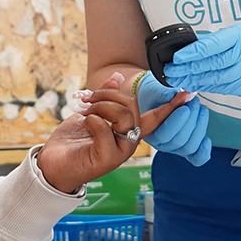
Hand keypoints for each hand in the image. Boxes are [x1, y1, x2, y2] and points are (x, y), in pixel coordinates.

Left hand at [37, 73, 178, 192]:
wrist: (52, 164)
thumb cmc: (72, 141)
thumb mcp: (90, 112)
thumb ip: (106, 97)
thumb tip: (117, 76)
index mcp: (128, 131)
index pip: (156, 117)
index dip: (171, 106)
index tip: (188, 93)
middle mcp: (129, 141)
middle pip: (133, 106)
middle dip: (108, 94)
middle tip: (87, 98)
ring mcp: (121, 151)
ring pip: (122, 115)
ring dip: (99, 106)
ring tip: (84, 112)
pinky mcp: (108, 158)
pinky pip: (105, 128)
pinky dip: (91, 120)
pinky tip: (84, 124)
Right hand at [136, 72, 210, 165]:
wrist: (155, 97)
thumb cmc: (153, 94)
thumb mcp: (155, 90)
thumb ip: (167, 94)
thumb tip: (184, 95)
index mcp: (149, 131)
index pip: (163, 134)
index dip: (176, 122)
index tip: (185, 108)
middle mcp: (161, 143)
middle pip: (178, 141)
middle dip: (190, 120)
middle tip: (194, 100)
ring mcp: (174, 147)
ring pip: (189, 147)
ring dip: (199, 127)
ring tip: (200, 108)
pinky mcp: (186, 147)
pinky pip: (196, 157)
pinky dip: (203, 150)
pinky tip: (207, 139)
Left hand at [163, 25, 240, 97]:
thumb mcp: (235, 33)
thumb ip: (213, 39)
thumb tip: (189, 47)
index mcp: (237, 37)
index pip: (210, 46)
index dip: (191, 53)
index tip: (176, 57)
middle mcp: (240, 56)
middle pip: (209, 64)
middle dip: (187, 68)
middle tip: (171, 70)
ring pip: (213, 79)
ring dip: (192, 79)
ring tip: (177, 79)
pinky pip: (219, 88)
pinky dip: (203, 86)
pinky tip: (191, 85)